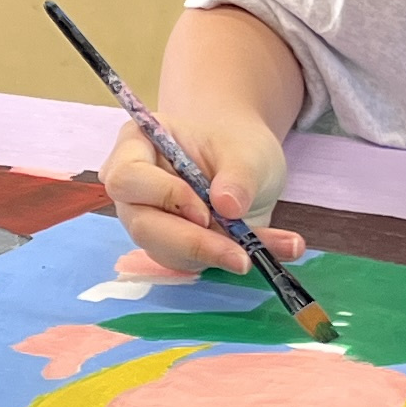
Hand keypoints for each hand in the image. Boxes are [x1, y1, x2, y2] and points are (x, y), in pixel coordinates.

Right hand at [102, 114, 301, 279]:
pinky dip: (234, 259)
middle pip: (143, 226)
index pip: (128, 178)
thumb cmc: (234, 143)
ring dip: (218, 255)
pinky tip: (277, 248)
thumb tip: (226, 205)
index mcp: (136, 147)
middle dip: (193, 243)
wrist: (243, 161)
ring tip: (273, 247)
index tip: (205, 211)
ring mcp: (149, 222)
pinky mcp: (171, 248)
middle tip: (241, 256)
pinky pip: (195, 263)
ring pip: (167, 252)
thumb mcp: (247, 150)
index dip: (163, 197)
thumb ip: (238, 174)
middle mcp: (134, 191)